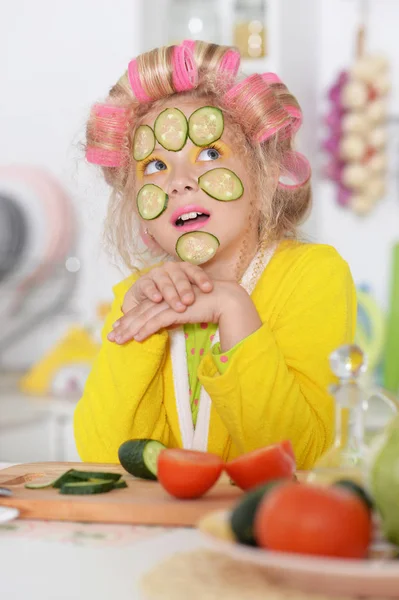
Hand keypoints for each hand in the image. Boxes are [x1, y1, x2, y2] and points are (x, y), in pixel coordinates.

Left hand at [109, 280, 245, 343]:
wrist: (224, 299)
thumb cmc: (208, 306)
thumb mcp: (187, 312)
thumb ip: (175, 317)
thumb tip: (168, 326)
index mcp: (165, 298)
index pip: (143, 309)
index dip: (129, 319)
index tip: (118, 328)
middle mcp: (165, 299)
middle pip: (139, 313)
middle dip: (124, 326)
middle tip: (111, 337)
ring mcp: (169, 303)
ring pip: (144, 318)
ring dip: (130, 330)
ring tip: (119, 340)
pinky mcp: (176, 309)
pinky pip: (158, 321)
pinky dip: (146, 329)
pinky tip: (138, 338)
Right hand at [122, 262, 212, 313]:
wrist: (148, 301)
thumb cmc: (173, 298)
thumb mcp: (186, 297)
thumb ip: (199, 298)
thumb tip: (219, 305)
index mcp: (184, 270)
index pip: (195, 271)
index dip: (201, 279)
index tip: (208, 289)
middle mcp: (171, 268)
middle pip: (180, 277)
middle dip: (185, 289)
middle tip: (190, 301)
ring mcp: (156, 274)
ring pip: (165, 282)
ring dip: (171, 294)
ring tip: (178, 306)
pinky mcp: (142, 282)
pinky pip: (148, 286)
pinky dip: (153, 292)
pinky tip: (157, 299)